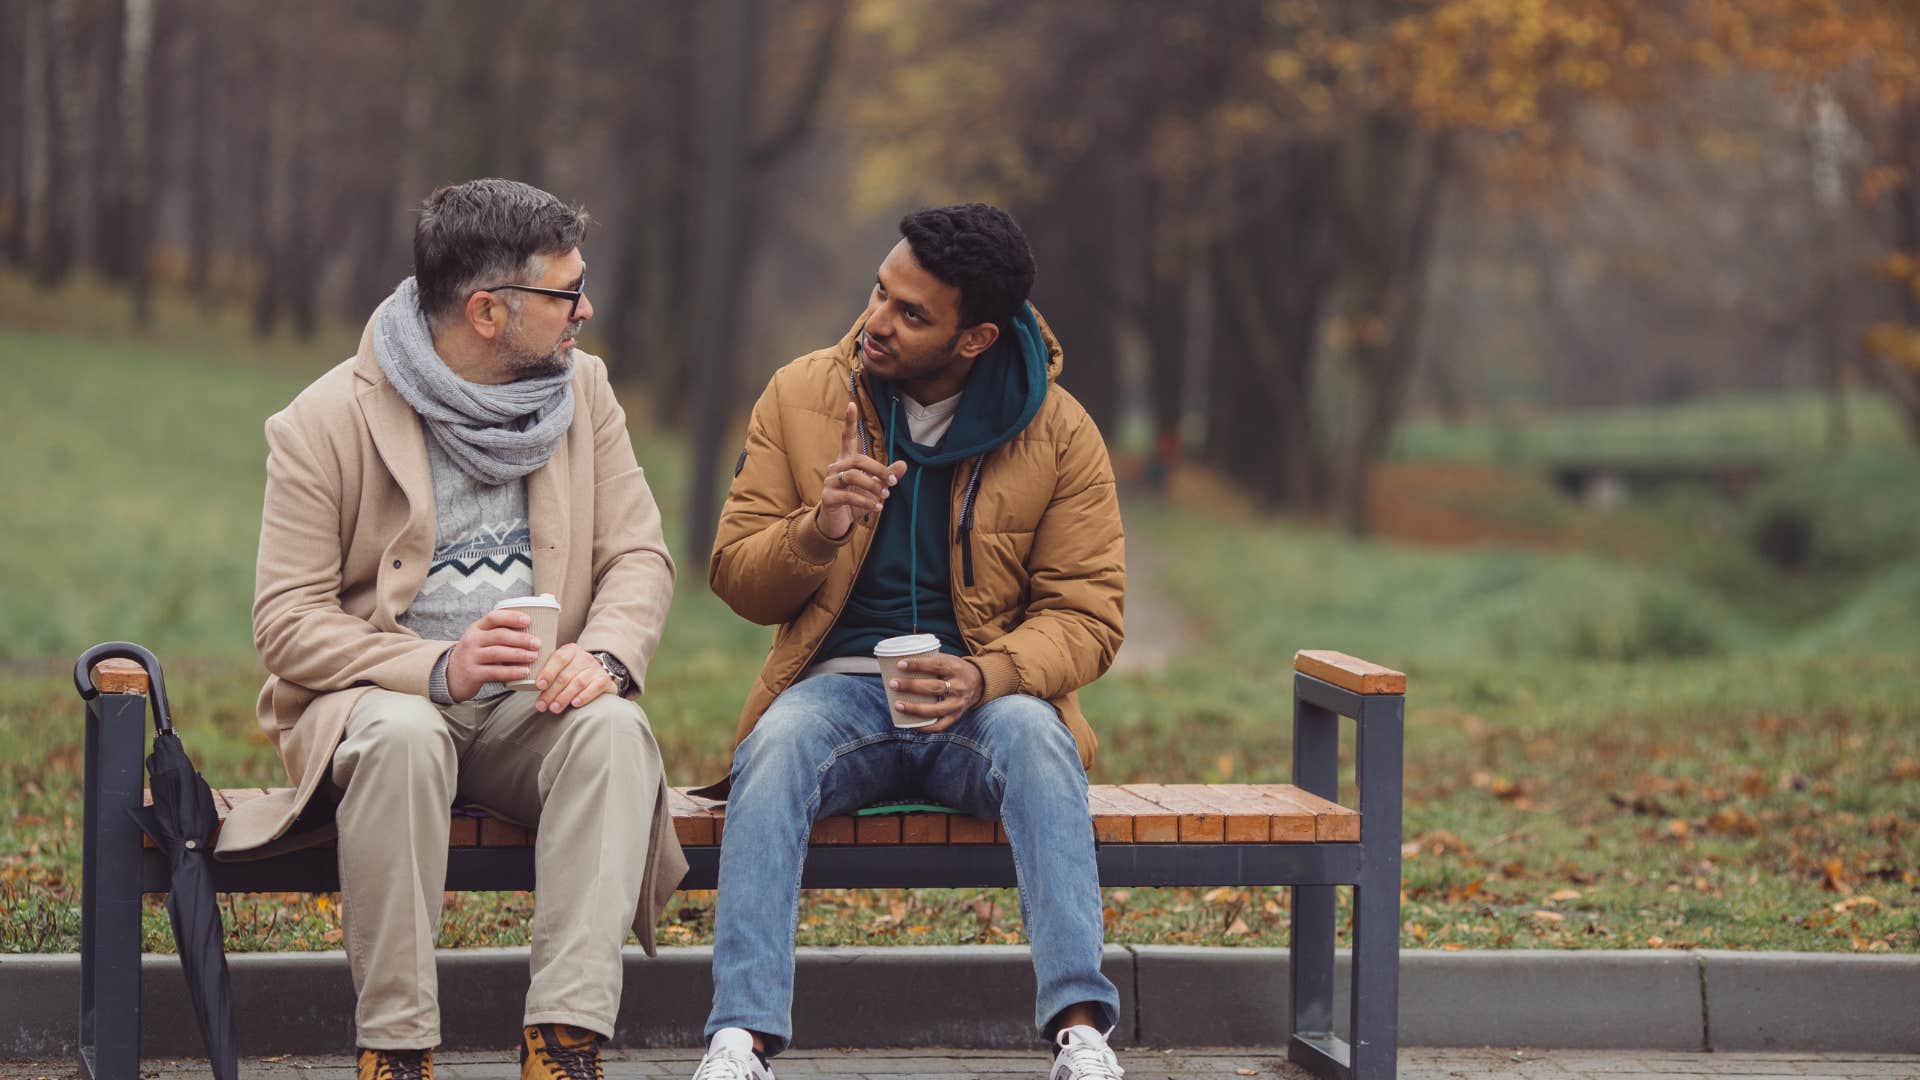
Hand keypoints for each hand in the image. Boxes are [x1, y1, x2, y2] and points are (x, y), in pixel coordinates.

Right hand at [446, 609, 540, 702]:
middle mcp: (472, 640)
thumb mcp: (482, 639)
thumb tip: (534, 626)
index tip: (528, 620)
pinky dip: (511, 672)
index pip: (493, 617)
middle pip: (499, 635)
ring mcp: (470, 657)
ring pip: (497, 653)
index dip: (511, 617)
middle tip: (537, 643)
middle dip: (521, 639)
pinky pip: (494, 672)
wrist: (452, 675)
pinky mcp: (472, 673)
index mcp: (477, 628)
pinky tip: (524, 672)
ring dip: (518, 654)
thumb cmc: (476, 654)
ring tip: (534, 656)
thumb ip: (499, 632)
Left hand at [533, 642, 614, 713]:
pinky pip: (594, 688)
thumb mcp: (561, 667)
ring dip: (564, 697)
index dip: (548, 672)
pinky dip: (584, 696)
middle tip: (542, 705)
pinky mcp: (604, 680)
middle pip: (565, 675)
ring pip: (578, 683)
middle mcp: (583, 657)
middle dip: (551, 692)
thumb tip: (529, 686)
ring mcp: (595, 668)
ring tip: (554, 708)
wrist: (597, 673)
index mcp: (570, 651)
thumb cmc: (572, 672)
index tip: (539, 686)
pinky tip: (574, 704)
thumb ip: (548, 673)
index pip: (558, 658)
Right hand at [815, 401, 906, 539]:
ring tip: (884, 497)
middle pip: (858, 460)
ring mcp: (829, 482)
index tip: (852, 403)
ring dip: (873, 486)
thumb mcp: (873, 488)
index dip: (849, 421)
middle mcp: (835, 468)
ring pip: (853, 476)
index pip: (846, 437)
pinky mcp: (827, 497)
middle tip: (892, 483)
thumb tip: (904, 464)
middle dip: (878, 470)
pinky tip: (877, 508)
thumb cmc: (855, 501)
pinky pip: (848, 495)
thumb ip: (887, 476)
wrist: (837, 523)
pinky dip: (866, 501)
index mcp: (846, 461)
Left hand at [888, 653, 983, 731]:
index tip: (900, 665)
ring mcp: (959, 703)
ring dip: (915, 709)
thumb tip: (897, 661)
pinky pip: (941, 726)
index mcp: (956, 668)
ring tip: (897, 705)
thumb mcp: (947, 660)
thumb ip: (929, 661)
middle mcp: (959, 686)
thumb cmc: (954, 669)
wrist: (979, 683)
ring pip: (936, 709)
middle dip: (911, 686)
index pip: (936, 665)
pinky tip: (911, 725)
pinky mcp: (957, 716)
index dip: (917, 665)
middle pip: (934, 688)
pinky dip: (925, 727)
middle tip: (893, 684)